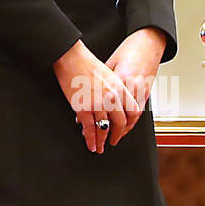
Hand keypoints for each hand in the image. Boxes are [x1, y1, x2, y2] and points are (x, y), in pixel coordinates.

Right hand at [53, 39, 140, 153]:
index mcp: (120, 88)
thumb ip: (115, 89)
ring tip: (101, 148)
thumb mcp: (109, 74)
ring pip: (104, 128)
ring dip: (102, 141)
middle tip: (114, 141)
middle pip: (120, 123)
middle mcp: (112, 97)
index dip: (130, 122)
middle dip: (117, 135)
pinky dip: (91, 139)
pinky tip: (91, 145)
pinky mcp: (84, 108)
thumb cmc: (87, 63)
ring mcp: (98, 104)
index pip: (132, 111)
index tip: (125, 128)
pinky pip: (90, 128)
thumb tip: (116, 102)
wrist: (72, 57)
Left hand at [105, 28, 166, 136]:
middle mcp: (132, 87)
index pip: (109, 107)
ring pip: (133, 116)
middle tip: (106, 141)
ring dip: (125, 129)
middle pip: (123, 117)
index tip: (95, 133)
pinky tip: (126, 125)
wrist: (147, 42)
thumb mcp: (108, 65)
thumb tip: (86, 98)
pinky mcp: (147, 90)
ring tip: (116, 137)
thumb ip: (100, 83)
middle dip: (115, 132)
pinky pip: (139, 110)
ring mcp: (141, 89)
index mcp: (120, 79)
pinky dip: (132, 120)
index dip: (101, 123)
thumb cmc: (128, 51)